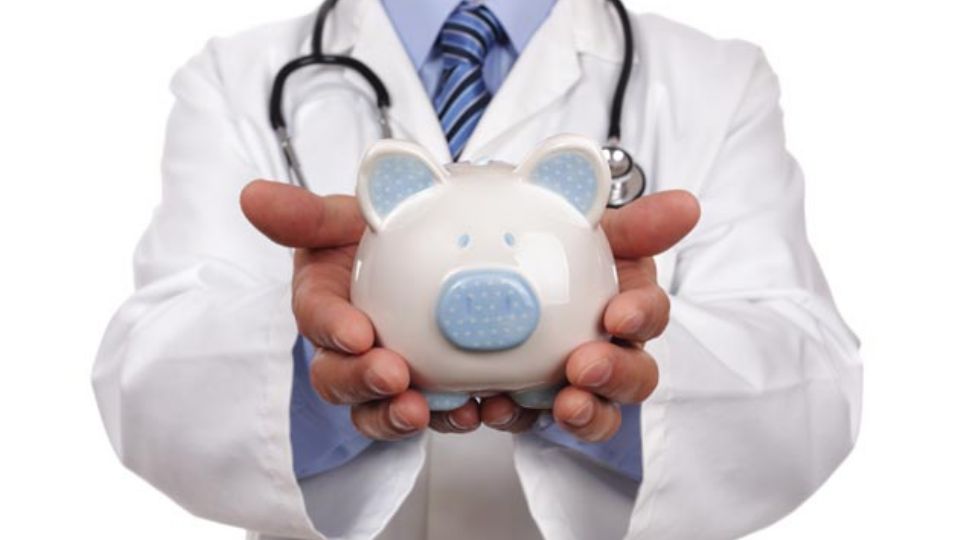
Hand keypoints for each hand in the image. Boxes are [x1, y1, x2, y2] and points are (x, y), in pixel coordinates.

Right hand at [240, 180, 479, 439]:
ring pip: (382, 411)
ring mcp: (384, 377)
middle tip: (395, 378)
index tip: (357, 333)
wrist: (423, 252)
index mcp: (323, 306)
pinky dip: (463, 415)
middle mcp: (346, 351)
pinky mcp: (426, 394)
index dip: (333, 330)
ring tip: (449, 410)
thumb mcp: (344, 218)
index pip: (316, 320)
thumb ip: (305, 213)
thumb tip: (253, 196)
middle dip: (364, 384)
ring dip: (408, 416)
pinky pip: (438, 414)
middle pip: (339, 382)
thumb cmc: (375, 238)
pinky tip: (490, 408)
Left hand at [479, 191, 700, 440]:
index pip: (651, 315)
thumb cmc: (561, 252)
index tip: (619, 315)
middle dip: (615, 375)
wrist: (507, 268)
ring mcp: (576, 384)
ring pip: (596, 412)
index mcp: (629, 306)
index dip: (641, 317)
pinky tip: (491, 406)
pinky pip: (528, 421)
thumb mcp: (593, 228)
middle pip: (634, 377)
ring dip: (583, 414)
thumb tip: (687, 205)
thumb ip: (637, 222)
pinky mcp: (533, 406)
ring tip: (561, 405)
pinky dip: (511, 417)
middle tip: (585, 367)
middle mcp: (612, 350)